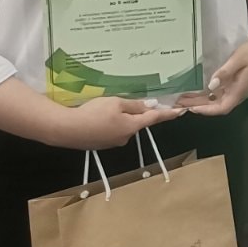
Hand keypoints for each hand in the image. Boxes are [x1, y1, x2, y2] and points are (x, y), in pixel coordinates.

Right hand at [47, 96, 186, 149]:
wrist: (66, 129)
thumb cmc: (94, 113)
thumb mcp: (116, 103)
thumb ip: (134, 105)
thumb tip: (150, 106)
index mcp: (132, 126)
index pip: (155, 118)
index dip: (168, 113)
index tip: (181, 111)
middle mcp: (126, 137)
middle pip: (136, 122)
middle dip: (133, 112)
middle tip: (120, 102)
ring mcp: (113, 143)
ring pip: (122, 126)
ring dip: (118, 118)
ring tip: (101, 109)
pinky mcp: (101, 144)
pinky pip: (110, 130)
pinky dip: (107, 123)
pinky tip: (95, 118)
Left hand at [176, 35, 247, 115]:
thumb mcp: (238, 58)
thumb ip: (225, 72)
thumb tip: (211, 86)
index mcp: (242, 89)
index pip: (222, 108)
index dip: (206, 110)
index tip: (192, 108)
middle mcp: (243, 92)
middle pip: (220, 105)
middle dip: (201, 106)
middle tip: (183, 103)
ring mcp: (244, 89)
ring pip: (222, 100)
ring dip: (206, 100)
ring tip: (189, 97)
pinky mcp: (243, 84)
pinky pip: (226, 93)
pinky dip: (214, 94)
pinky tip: (204, 90)